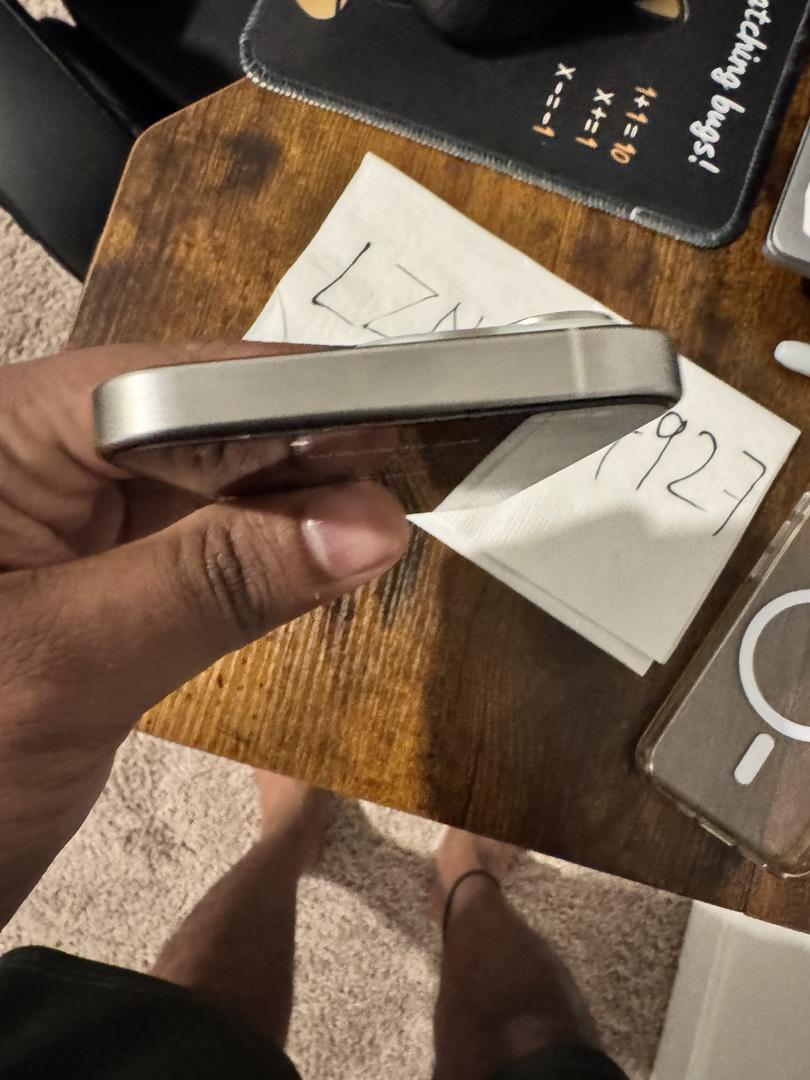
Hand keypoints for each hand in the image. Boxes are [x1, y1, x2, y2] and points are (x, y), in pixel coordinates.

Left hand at [0, 342, 408, 927]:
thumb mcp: (71, 664)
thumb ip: (216, 582)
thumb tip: (366, 524)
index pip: (156, 388)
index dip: (278, 397)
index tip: (390, 418)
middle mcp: (31, 457)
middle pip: (187, 423)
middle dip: (294, 447)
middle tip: (412, 466)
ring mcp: (60, 518)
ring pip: (199, 483)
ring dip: (284, 503)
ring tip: (379, 511)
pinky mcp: (90, 573)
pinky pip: (190, 542)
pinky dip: (254, 553)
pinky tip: (315, 555)